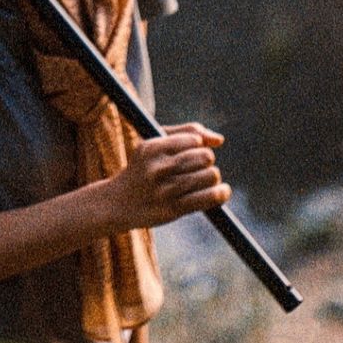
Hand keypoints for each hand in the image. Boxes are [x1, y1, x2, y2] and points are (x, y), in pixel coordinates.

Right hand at [108, 124, 227, 230]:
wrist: (119, 202)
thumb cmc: (143, 168)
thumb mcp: (155, 144)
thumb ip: (187, 133)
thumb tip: (219, 139)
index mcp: (152, 147)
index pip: (193, 140)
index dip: (199, 145)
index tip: (193, 151)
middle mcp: (157, 168)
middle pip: (203, 157)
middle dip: (207, 160)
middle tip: (200, 166)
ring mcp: (165, 190)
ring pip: (208, 176)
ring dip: (213, 177)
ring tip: (206, 179)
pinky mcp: (173, 209)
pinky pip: (207, 198)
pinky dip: (221, 194)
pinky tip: (223, 191)